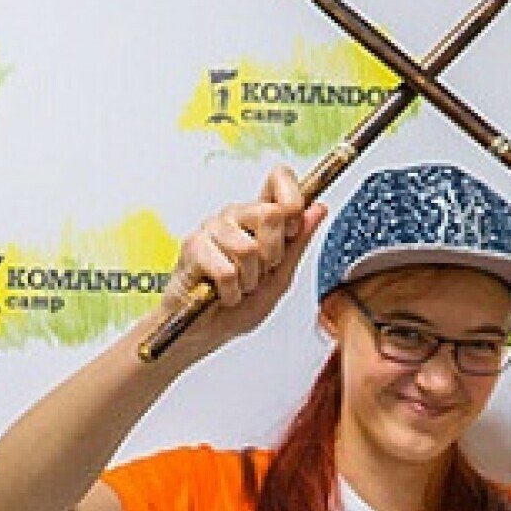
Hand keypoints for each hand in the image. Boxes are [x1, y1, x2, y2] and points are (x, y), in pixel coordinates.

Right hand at [161, 165, 328, 353]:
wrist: (205, 331)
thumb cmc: (239, 305)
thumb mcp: (280, 278)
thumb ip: (298, 244)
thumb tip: (317, 210)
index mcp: (258, 217)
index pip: (279, 178)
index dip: (293, 200)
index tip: (292, 231)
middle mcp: (235, 216)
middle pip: (270, 214)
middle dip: (273, 255)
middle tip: (260, 272)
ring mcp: (212, 229)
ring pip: (248, 248)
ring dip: (249, 280)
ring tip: (240, 286)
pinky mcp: (193, 247)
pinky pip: (226, 270)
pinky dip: (231, 292)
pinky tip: (224, 294)